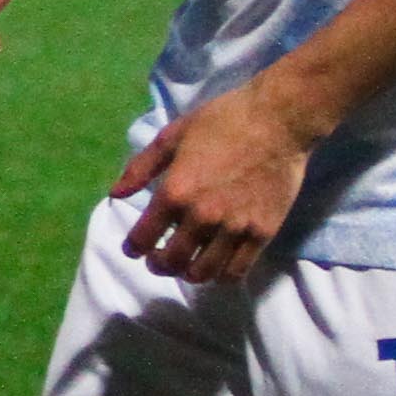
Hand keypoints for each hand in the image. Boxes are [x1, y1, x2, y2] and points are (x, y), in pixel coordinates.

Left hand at [110, 76, 315, 284]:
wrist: (279, 120)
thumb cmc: (223, 120)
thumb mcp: (172, 135)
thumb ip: (141, 167)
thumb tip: (116, 194)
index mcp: (175, 192)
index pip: (143, 238)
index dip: (133, 248)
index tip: (133, 248)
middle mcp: (202, 217)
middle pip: (171, 262)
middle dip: (157, 265)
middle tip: (157, 260)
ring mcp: (234, 228)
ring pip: (203, 272)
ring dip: (188, 273)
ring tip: (186, 265)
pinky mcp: (261, 233)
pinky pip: (237, 271)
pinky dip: (221, 275)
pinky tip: (216, 265)